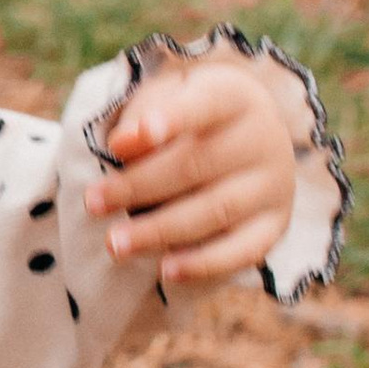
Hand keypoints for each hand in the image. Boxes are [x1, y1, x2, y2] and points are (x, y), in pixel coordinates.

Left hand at [83, 53, 299, 288]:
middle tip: (93, 203)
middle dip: (139, 186)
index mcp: (236, 96)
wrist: (250, 135)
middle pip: (198, 164)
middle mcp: (265, 139)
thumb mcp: (168, 98)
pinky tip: (166, 271)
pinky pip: (243, 250)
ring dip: (160, 230)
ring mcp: (275, 184)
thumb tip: (122, 145)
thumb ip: (144, 114)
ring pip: (216, 210)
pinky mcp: (275, 224)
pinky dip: (204, 264)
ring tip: (116, 243)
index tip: (120, 143)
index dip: (168, 120)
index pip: (204, 104)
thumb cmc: (190, 114)